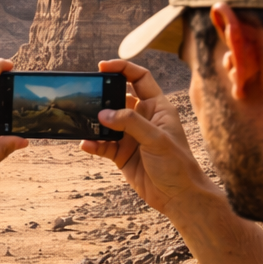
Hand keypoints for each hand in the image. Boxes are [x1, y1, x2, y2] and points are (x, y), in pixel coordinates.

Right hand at [81, 59, 217, 217]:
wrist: (178, 196)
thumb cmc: (177, 164)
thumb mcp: (157, 139)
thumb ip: (131, 123)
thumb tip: (104, 113)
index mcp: (157, 107)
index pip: (140, 78)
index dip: (123, 68)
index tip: (103, 67)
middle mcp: (142, 119)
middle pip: (118, 98)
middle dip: (102, 96)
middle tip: (88, 96)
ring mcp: (130, 136)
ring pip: (107, 122)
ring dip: (95, 122)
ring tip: (84, 122)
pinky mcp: (121, 154)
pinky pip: (102, 144)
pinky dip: (93, 144)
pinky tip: (87, 144)